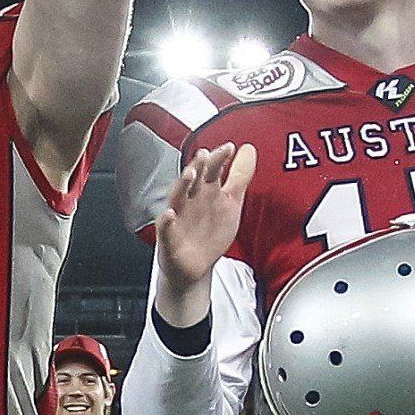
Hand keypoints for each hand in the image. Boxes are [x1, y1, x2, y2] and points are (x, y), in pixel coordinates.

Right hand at [152, 143, 254, 313]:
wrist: (196, 266)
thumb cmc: (209, 231)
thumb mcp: (230, 202)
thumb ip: (239, 176)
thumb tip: (248, 149)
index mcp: (205, 190)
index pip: (211, 169)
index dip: (219, 158)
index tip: (230, 148)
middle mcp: (190, 200)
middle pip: (192, 179)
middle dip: (198, 166)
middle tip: (205, 154)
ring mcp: (178, 218)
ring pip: (177, 198)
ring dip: (182, 185)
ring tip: (191, 174)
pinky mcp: (169, 238)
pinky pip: (165, 228)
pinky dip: (166, 221)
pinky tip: (170, 214)